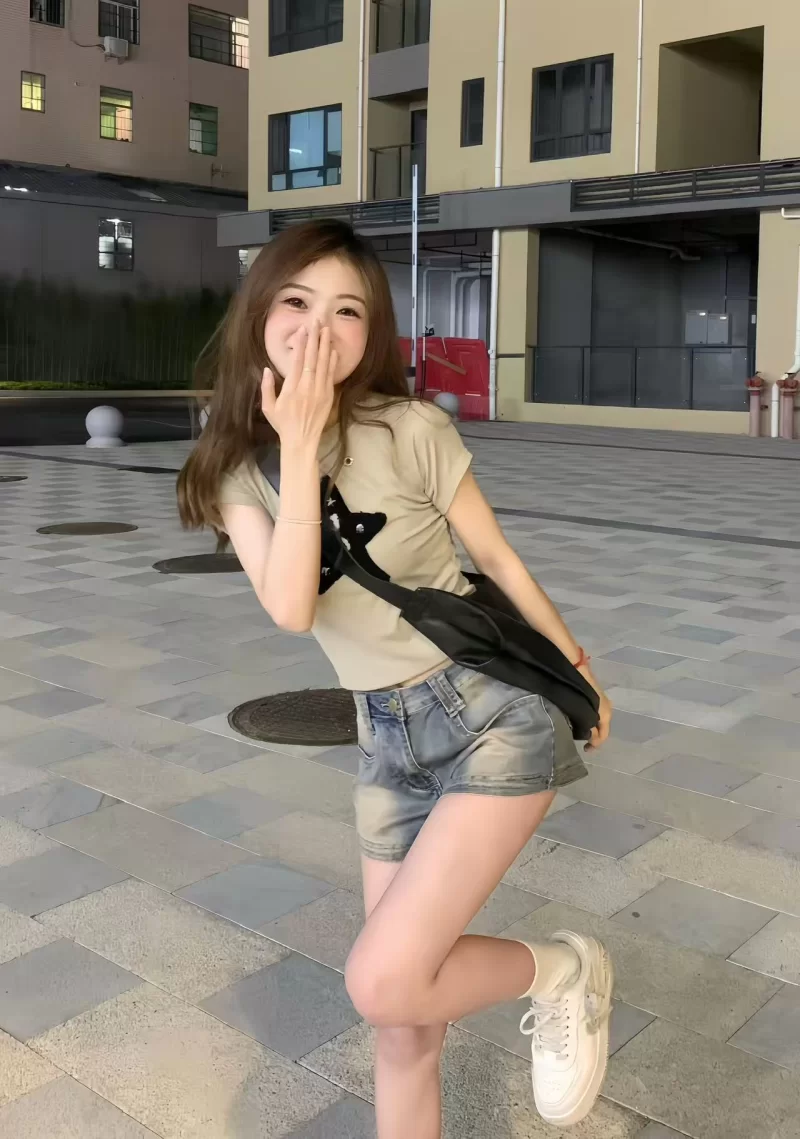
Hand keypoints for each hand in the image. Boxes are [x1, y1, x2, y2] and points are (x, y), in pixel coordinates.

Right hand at [261, 321, 337, 450]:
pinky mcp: (328, 396)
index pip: (297, 360)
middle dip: (314, 338)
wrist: (301, 441)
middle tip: (317, 322)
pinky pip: (330, 375)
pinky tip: (333, 350)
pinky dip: (332, 362)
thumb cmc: (283, 424)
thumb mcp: (268, 407)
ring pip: (323, 364)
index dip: (301, 343)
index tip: (303, 329)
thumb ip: (266, 387)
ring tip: (326, 330)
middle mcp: (306, 387)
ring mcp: (319, 391)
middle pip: (312, 358)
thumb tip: (266, 369)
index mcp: (291, 388)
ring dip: (325, 345)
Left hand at [581, 670, 611, 751]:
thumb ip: (588, 729)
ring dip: (590, 727)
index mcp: (606, 714)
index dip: (595, 745)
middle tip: (581, 741)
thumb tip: (590, 738)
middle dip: (592, 736)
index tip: (585, 749)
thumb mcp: (585, 714)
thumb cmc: (581, 693)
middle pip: (602, 727)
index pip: (603, 735)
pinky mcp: (594, 695)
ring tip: (578, 732)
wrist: (577, 669)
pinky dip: (588, 718)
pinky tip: (578, 719)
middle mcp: (607, 708)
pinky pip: (594, 712)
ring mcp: (601, 700)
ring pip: (598, 719)